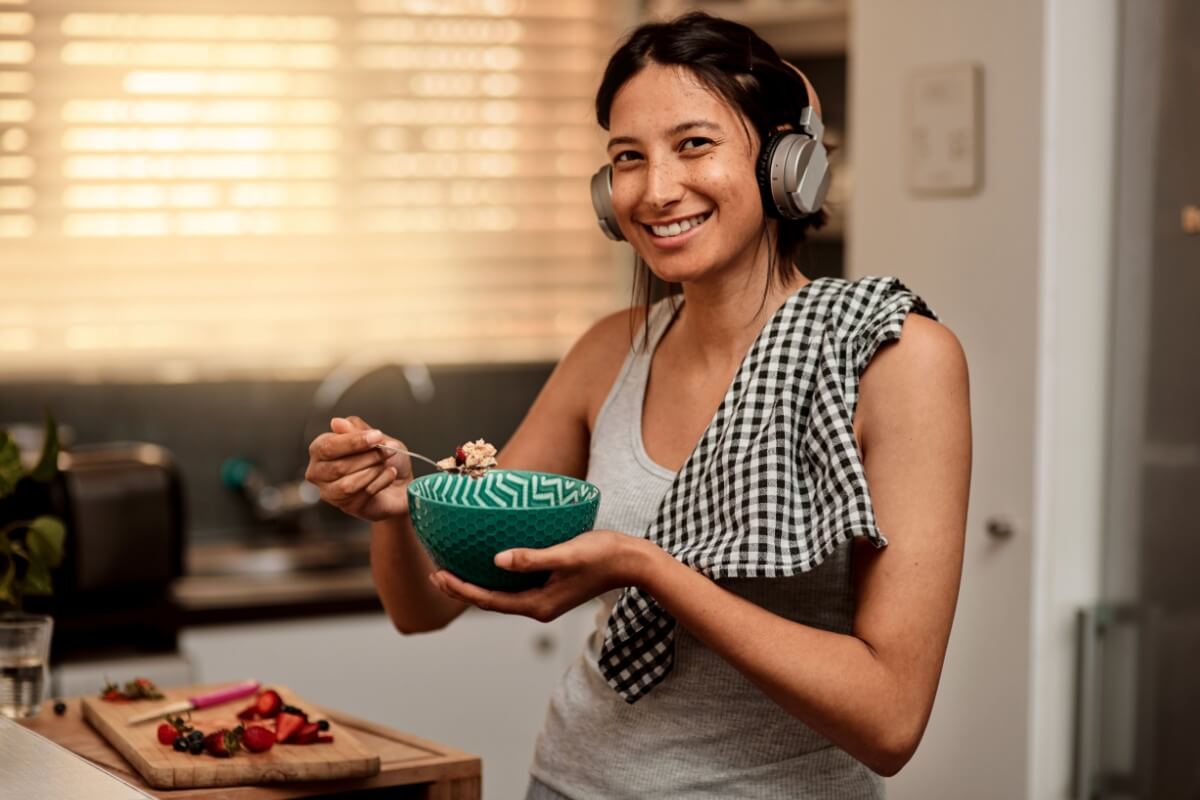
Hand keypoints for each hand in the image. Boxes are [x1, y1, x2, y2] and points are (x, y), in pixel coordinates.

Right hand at [304, 415, 410, 521]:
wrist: (402, 482)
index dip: (353, 442)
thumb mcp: (376, 437)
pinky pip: (363, 494)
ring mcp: (331, 492)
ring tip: (386, 465)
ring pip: (349, 484)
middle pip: (338, 467)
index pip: (327, 446)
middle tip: (387, 451)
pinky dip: (381, 482)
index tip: (376, 436)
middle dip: (368, 457)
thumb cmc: (386, 458)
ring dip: (374, 471)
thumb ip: (356, 429)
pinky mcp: (347, 506)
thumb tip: (337, 423)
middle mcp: (319, 472)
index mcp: (321, 450)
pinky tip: (388, 476)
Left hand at [428, 530, 655, 621]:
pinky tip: (487, 562)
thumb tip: (497, 560)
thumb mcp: (566, 554)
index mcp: (539, 604)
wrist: (632, 561)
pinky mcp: (551, 587)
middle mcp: (538, 606)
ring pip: (501, 595)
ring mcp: (545, 598)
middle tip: (435, 573)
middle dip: (461, 589)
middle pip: (490, 601)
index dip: (462, 590)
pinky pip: (514, 586)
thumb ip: (532, 558)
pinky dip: (495, 577)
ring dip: (475, 584)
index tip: (439, 575)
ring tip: (452, 569)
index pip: (489, 601)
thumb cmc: (602, 555)